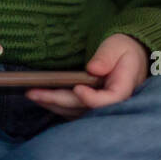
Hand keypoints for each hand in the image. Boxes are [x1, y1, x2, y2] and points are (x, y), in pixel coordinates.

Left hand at [26, 33, 148, 118]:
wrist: (128, 57)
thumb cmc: (123, 50)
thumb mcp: (117, 47)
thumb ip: (106, 57)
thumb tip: (93, 69)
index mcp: (123, 89)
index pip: (108, 100)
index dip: (91, 98)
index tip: (77, 88)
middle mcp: (111, 104)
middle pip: (83, 108)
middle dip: (57, 100)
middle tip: (33, 93)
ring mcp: (99, 107)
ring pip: (74, 112)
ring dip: (52, 104)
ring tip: (31, 94)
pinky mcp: (89, 107)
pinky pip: (72, 111)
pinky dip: (56, 105)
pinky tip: (41, 98)